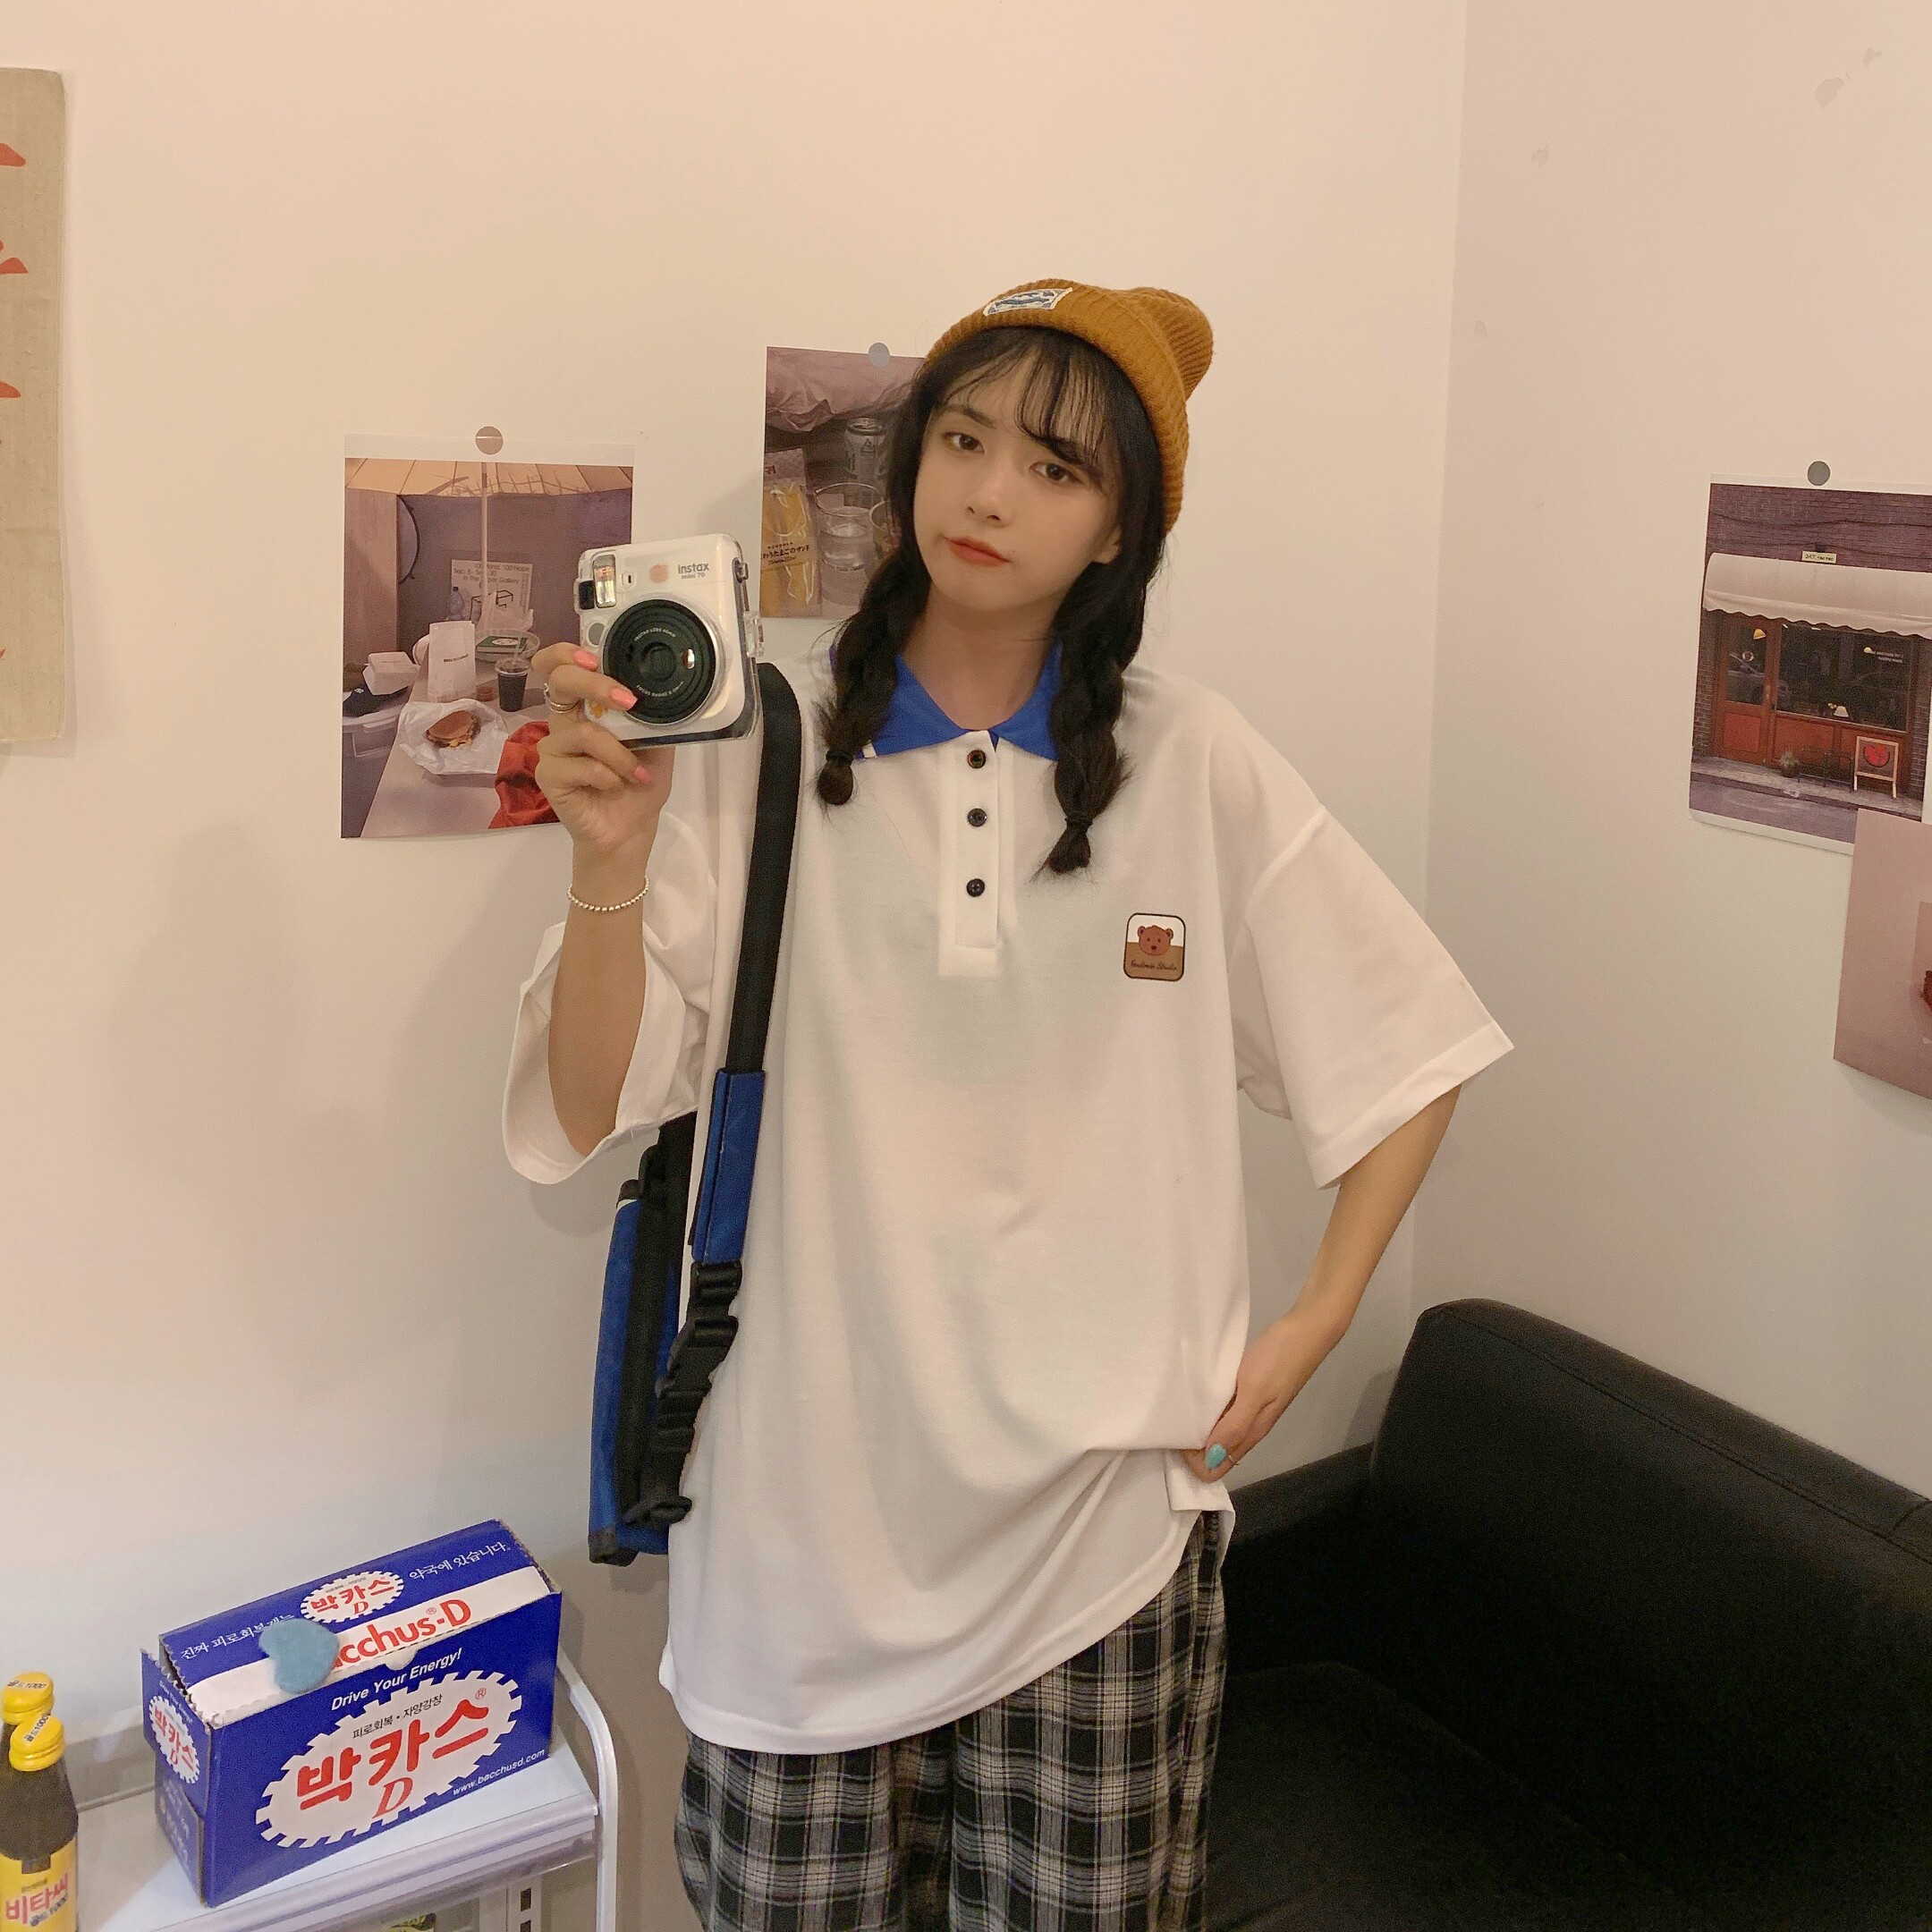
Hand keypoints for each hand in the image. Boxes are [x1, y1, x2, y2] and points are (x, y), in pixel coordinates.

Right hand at [527, 640, 674, 858]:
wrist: (631, 830)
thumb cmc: (640, 784)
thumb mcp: (656, 743)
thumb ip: (651, 715)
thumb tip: (663, 688)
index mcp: (585, 709)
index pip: (560, 668)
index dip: (566, 654)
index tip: (593, 659)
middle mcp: (564, 724)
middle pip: (560, 683)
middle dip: (595, 684)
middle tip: (628, 701)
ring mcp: (553, 750)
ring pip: (583, 733)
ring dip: (619, 755)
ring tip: (638, 774)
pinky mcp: (549, 776)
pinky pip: (580, 765)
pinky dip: (608, 775)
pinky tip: (618, 786)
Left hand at [1179, 1312, 1331, 1481]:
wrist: (1306, 1330)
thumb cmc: (1279, 1359)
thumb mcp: (1254, 1391)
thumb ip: (1235, 1425)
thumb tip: (1212, 1458)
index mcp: (1250, 1432)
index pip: (1217, 1468)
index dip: (1194, 1461)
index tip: (1178, 1438)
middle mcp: (1248, 1426)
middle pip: (1214, 1452)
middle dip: (1190, 1446)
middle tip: (1171, 1421)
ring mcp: (1249, 1408)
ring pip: (1217, 1430)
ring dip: (1196, 1426)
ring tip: (1178, 1406)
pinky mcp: (1248, 1390)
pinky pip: (1222, 1410)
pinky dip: (1206, 1407)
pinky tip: (1196, 1391)